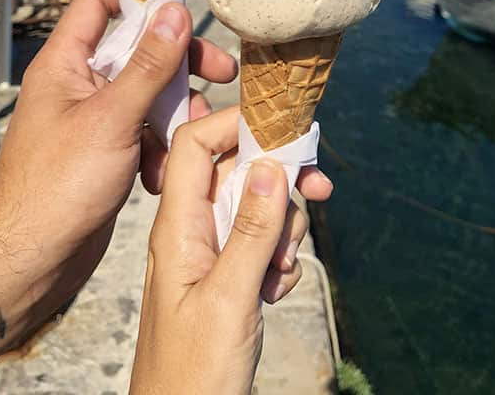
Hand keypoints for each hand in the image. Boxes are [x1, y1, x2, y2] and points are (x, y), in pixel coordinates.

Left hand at [0, 0, 235, 323]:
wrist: (30, 261)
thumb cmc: (53, 189)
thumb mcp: (111, 118)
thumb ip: (148, 64)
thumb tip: (175, 13)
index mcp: (65, 63)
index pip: (99, 1)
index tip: (183, 1)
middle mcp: (79, 85)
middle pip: (138, 50)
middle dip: (180, 62)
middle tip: (221, 71)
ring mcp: (93, 120)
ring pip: (148, 94)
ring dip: (175, 112)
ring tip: (193, 135)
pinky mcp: (106, 152)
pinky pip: (145, 132)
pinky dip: (161, 147)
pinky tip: (162, 174)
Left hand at [130, 107, 331, 394]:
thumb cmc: (191, 376)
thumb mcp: (228, 299)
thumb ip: (251, 230)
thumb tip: (270, 164)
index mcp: (176, 227)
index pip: (195, 145)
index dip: (235, 125)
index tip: (282, 127)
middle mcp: (189, 232)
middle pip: (236, 173)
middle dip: (278, 181)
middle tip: (318, 192)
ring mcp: (207, 256)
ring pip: (254, 209)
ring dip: (282, 228)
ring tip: (282, 267)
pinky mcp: (225, 280)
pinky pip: (259, 246)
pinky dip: (278, 260)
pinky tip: (276, 291)